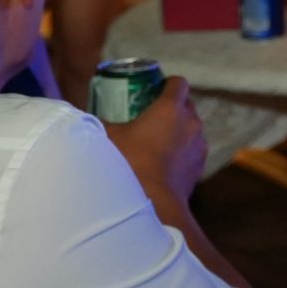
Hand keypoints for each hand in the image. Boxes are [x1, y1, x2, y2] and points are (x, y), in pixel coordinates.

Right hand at [108, 76, 207, 208]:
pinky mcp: (200, 166)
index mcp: (171, 108)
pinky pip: (192, 150)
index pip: (178, 83)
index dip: (167, 85)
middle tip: (151, 117)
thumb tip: (86, 119)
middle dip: (172, 108)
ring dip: (179, 130)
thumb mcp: (108, 138)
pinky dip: (182, 151)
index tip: (154, 91)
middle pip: (186, 105)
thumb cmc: (129, 163)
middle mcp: (191, 121)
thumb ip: (100, 124)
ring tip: (157, 142)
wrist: (152, 204)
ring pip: (191, 128)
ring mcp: (199, 144)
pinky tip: (164, 162)